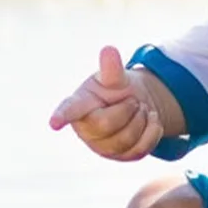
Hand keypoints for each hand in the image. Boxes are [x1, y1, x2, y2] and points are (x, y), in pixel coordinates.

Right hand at [48, 46, 163, 160]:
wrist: (135, 105)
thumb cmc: (115, 90)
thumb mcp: (114, 77)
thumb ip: (111, 69)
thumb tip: (109, 50)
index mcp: (80, 105)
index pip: (69, 110)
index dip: (61, 116)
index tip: (54, 123)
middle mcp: (86, 129)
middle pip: (106, 125)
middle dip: (127, 109)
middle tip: (133, 100)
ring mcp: (103, 146)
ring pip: (125, 140)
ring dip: (141, 120)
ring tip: (141, 109)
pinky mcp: (121, 156)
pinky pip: (141, 149)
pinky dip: (153, 131)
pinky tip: (152, 120)